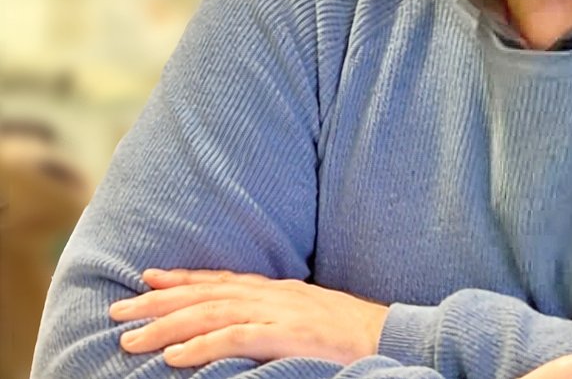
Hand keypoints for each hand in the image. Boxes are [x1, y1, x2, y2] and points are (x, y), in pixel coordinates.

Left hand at [109, 268, 388, 368]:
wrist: (389, 332)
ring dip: (168, 325)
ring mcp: (279, 313)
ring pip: (212, 313)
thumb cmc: (350, 330)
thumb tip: (245, 321)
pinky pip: (237, 338)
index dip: (182, 278)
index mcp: (276, 288)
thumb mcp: (309, 313)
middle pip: (206, 293)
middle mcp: (271, 294)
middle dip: (159, 300)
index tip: (148, 277)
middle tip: (119, 309)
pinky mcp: (288, 336)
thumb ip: (277, 312)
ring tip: (130, 339)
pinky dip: (202, 346)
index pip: (220, 279)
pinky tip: (174, 357)